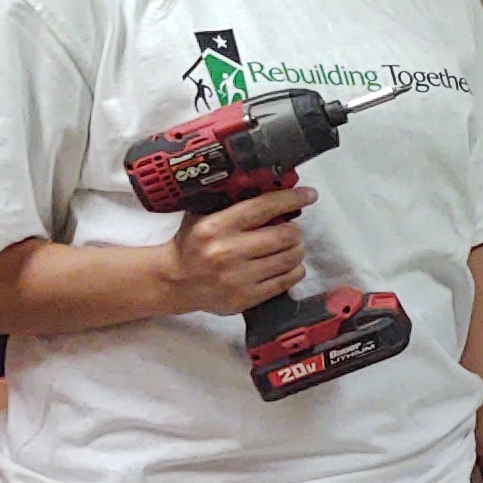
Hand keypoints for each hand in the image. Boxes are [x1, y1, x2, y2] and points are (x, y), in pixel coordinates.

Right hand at [160, 185, 311, 315]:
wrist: (173, 282)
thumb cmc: (192, 244)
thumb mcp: (202, 216)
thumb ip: (231, 203)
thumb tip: (269, 185)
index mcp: (215, 227)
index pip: (263, 208)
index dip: (291, 198)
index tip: (309, 194)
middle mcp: (226, 252)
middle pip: (284, 235)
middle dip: (295, 230)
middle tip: (292, 229)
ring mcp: (238, 278)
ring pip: (290, 258)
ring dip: (296, 249)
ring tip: (290, 247)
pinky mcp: (246, 298)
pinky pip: (287, 281)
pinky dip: (294, 270)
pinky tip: (286, 265)